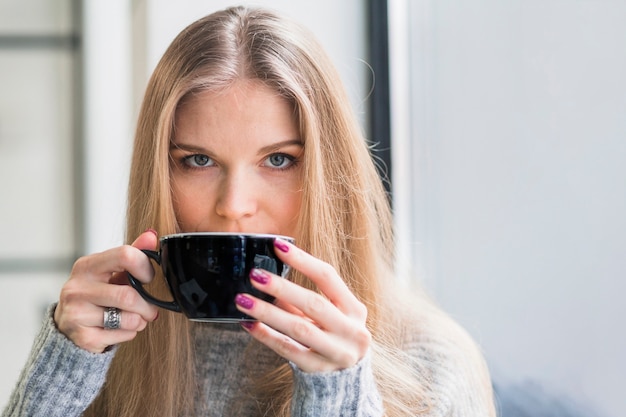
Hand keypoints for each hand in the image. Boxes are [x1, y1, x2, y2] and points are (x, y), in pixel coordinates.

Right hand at [54, 230, 159, 352]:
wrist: (68, 327)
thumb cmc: (96, 295)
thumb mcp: (111, 272)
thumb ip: (133, 254)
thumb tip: (151, 235)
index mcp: (87, 265)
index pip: (125, 255)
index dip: (145, 267)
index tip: (148, 278)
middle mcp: (77, 287)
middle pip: (129, 295)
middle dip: (147, 305)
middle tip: (151, 310)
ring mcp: (76, 313)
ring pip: (127, 318)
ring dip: (140, 320)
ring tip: (134, 319)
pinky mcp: (81, 337)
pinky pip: (121, 335)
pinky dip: (129, 333)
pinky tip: (120, 329)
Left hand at [235, 238, 370, 372]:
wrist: (346, 379)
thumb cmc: (333, 335)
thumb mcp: (329, 315)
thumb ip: (304, 298)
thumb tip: (270, 274)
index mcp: (355, 309)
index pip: (328, 277)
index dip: (302, 260)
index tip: (277, 246)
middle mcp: (351, 330)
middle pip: (313, 303)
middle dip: (281, 288)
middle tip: (254, 275)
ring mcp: (336, 352)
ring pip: (298, 327)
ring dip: (267, 312)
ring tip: (243, 300)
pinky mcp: (318, 369)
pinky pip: (287, 349)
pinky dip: (266, 336)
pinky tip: (249, 325)